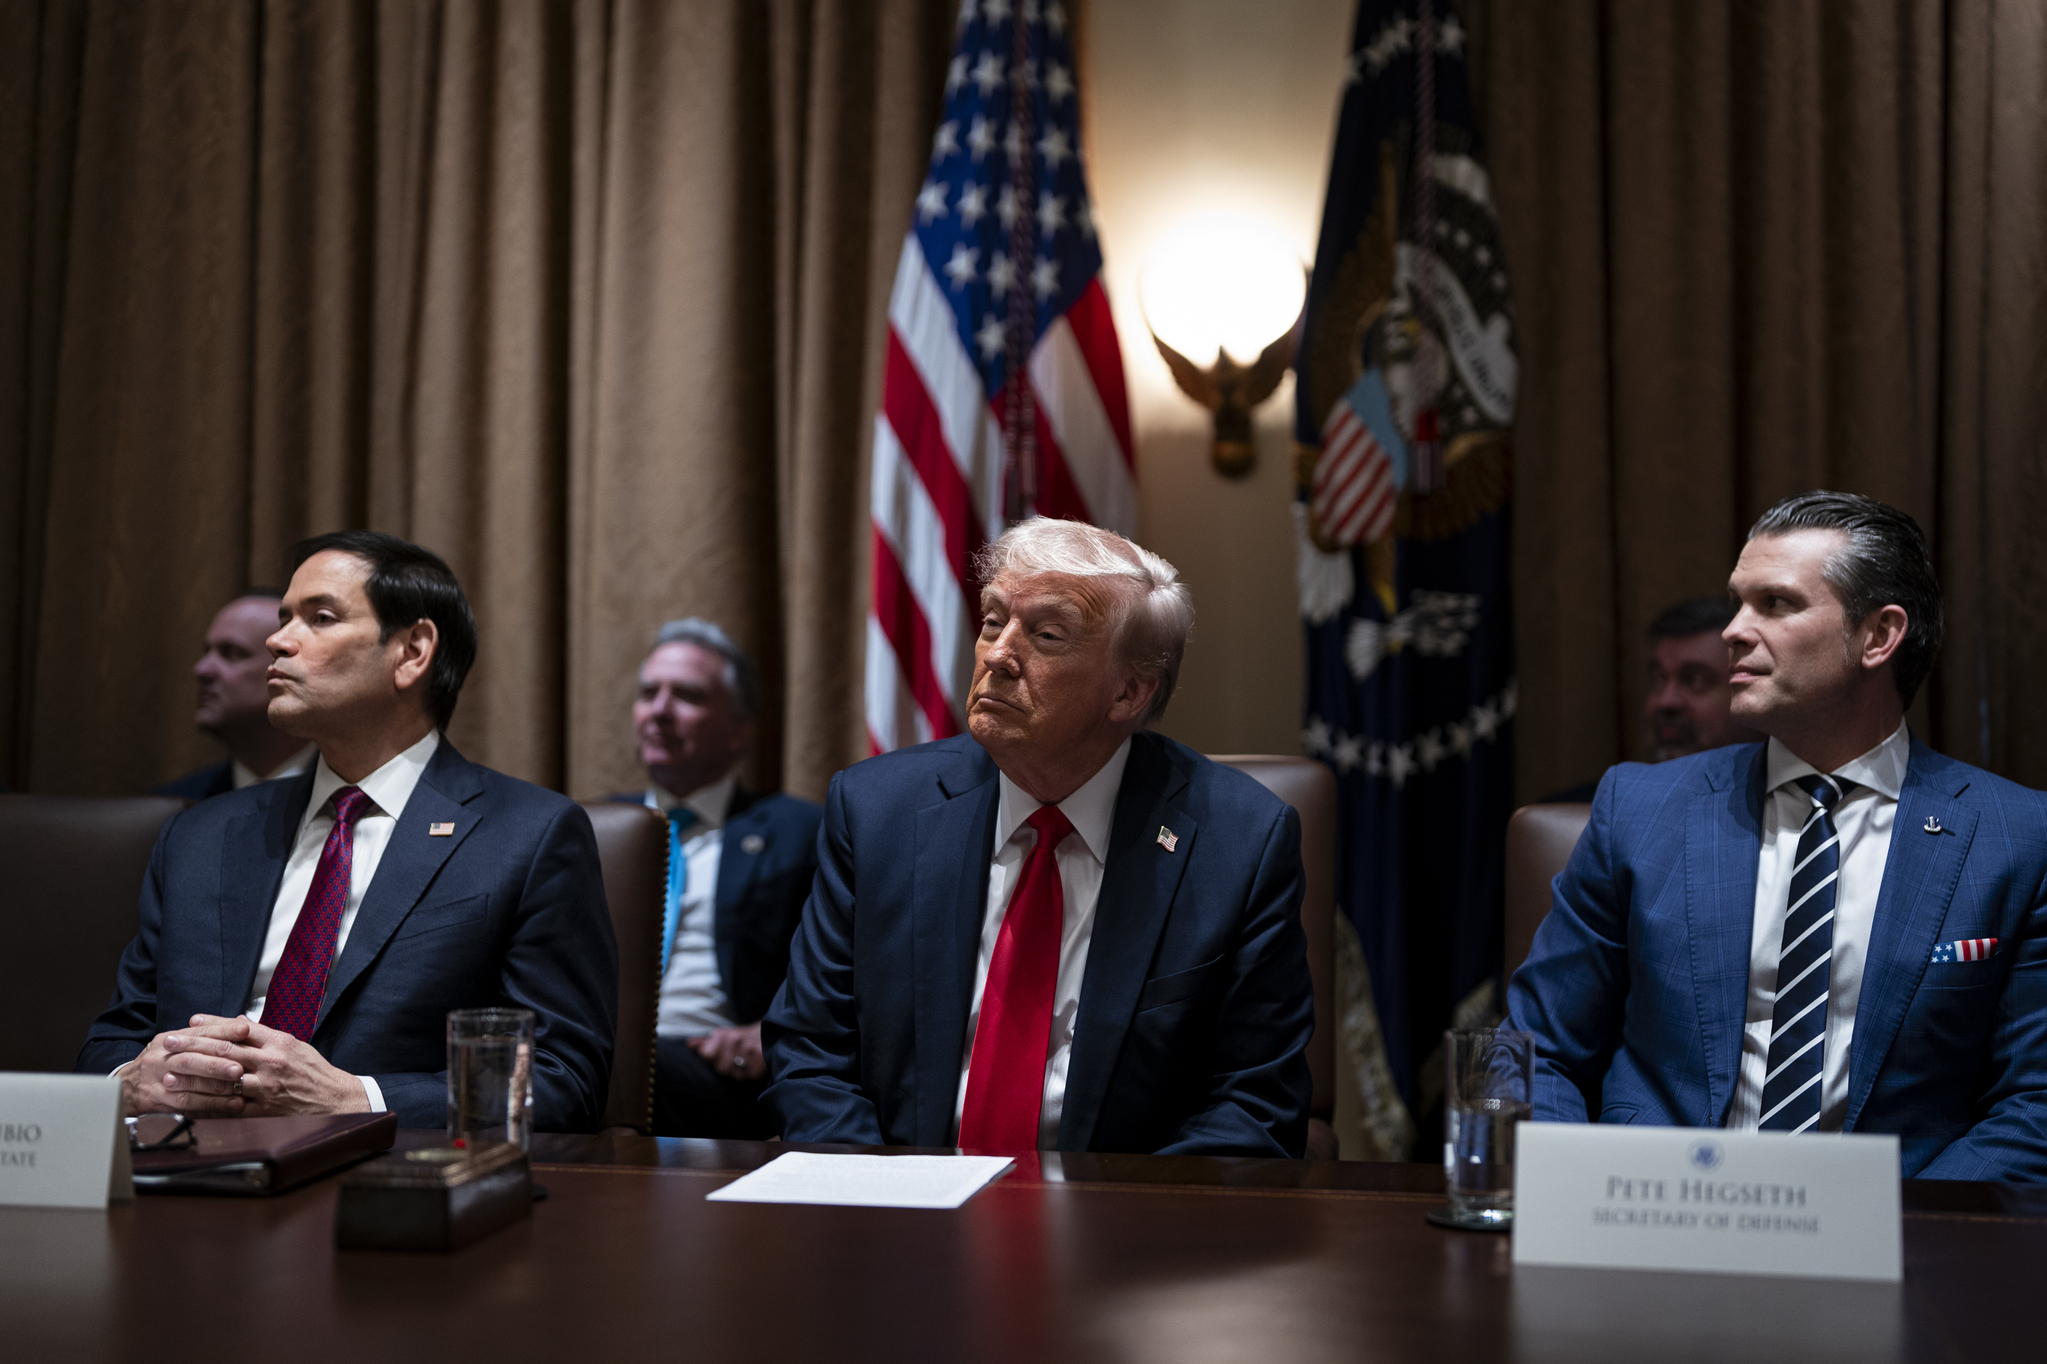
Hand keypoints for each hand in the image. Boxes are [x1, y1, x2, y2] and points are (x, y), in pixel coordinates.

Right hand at [122, 1018, 250, 1116]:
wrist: (125, 1087)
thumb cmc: (160, 1063)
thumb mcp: (176, 1043)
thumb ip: (205, 1036)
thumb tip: (241, 1026)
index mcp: (169, 1040)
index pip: (198, 1033)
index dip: (222, 1031)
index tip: (244, 1031)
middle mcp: (162, 1058)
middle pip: (190, 1059)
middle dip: (217, 1064)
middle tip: (239, 1069)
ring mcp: (158, 1081)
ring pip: (189, 1084)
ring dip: (216, 1088)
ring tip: (239, 1089)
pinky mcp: (159, 1101)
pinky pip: (187, 1105)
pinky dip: (211, 1105)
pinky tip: (229, 1105)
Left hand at [157, 1015, 369, 1116]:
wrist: (334, 1099)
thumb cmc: (314, 1071)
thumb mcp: (294, 1044)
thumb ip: (265, 1035)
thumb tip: (239, 1021)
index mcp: (279, 1043)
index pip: (239, 1029)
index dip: (212, 1024)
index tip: (190, 1022)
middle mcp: (271, 1063)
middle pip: (225, 1051)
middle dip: (193, 1046)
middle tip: (170, 1042)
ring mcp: (266, 1087)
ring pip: (223, 1079)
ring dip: (193, 1077)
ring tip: (170, 1074)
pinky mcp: (263, 1109)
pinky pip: (230, 1106)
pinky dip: (208, 1104)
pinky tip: (189, 1102)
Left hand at [689, 1023, 764, 1081]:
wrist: (775, 1031)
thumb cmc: (747, 1035)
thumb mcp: (727, 1034)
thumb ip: (706, 1041)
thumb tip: (689, 1044)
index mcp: (726, 1034)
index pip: (706, 1054)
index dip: (712, 1056)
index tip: (720, 1053)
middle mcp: (736, 1042)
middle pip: (720, 1068)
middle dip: (727, 1065)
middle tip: (737, 1057)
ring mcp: (749, 1052)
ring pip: (734, 1074)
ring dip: (739, 1071)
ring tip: (746, 1061)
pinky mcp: (760, 1063)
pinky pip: (748, 1077)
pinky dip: (751, 1073)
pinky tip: (754, 1064)